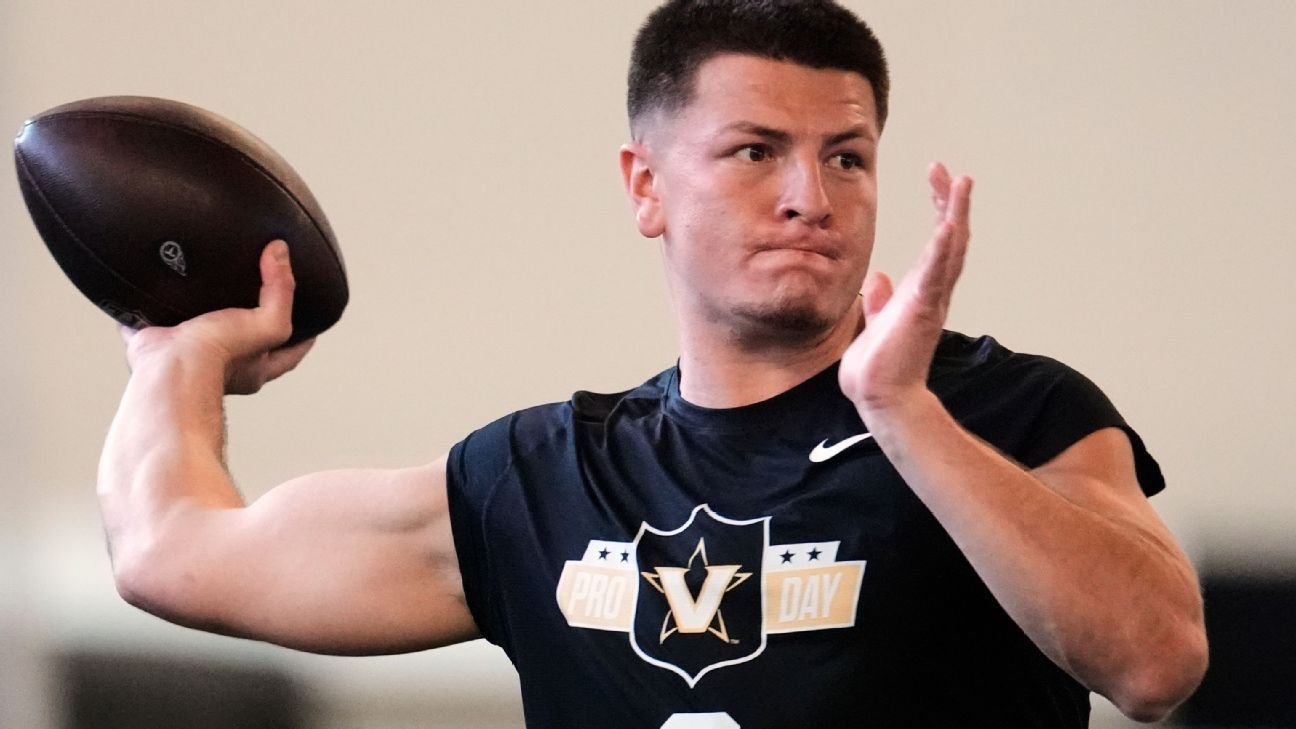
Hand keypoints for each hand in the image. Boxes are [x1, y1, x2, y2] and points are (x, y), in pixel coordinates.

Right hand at [119, 240, 315, 394]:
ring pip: (204, 327)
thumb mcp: (267, 324)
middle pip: (248, 339)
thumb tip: (280, 254)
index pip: (291, 351)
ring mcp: (191, 353)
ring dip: (205, 309)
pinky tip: (160, 285)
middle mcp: (226, 364)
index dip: (304, 335)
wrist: (166, 368)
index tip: (311, 317)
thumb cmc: (218, 358)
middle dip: (250, 319)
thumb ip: (280, 291)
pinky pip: (159, 319)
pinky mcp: (159, 340)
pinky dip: (158, 305)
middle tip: (253, 291)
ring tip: (208, 281)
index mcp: (257, 366)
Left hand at [839, 162, 971, 413]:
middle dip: (951, 202)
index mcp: (920, 293)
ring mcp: (930, 299)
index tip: (937, 178)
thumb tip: (877, 278)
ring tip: (961, 182)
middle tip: (949, 171)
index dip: (940, 209)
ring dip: (956, 213)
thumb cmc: (878, 369)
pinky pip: (937, 272)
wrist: (880, 398)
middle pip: (952, 238)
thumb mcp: (875, 323)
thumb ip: (880, 301)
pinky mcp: (923, 308)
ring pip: (951, 248)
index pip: (936, 243)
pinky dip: (945, 246)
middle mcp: (932, 292)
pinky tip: (950, 221)